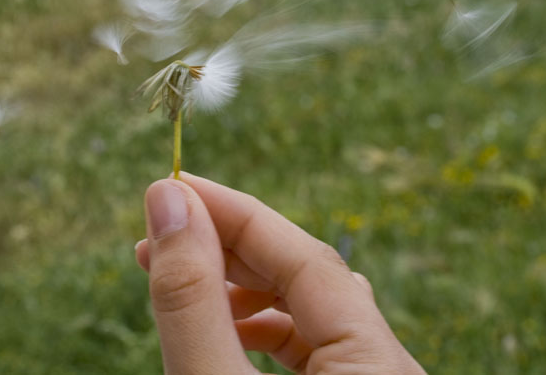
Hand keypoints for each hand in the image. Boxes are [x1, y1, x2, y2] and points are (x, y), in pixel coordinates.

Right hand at [135, 173, 426, 373]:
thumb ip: (194, 300)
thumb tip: (168, 204)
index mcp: (378, 364)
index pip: (304, 257)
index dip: (232, 213)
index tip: (169, 188)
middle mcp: (388, 371)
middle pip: (310, 281)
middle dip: (229, 250)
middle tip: (156, 235)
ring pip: (310, 317)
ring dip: (242, 290)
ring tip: (181, 283)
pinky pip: (313, 352)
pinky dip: (262, 331)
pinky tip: (222, 329)